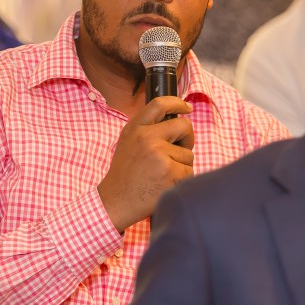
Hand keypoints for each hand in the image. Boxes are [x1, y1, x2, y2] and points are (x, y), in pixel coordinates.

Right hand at [98, 96, 194, 231]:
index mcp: (136, 128)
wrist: (116, 202)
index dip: (177, 103)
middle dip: (188, 138)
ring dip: (181, 165)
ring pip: (188, 154)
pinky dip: (182, 180)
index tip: (186, 108)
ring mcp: (160, 155)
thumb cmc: (124, 175)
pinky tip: (166, 185)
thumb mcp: (128, 143)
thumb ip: (146, 130)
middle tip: (181, 149)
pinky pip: (189, 171)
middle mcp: (147, 138)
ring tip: (162, 175)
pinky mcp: (171, 172)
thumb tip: (174, 122)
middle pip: (184, 126)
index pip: (160, 105)